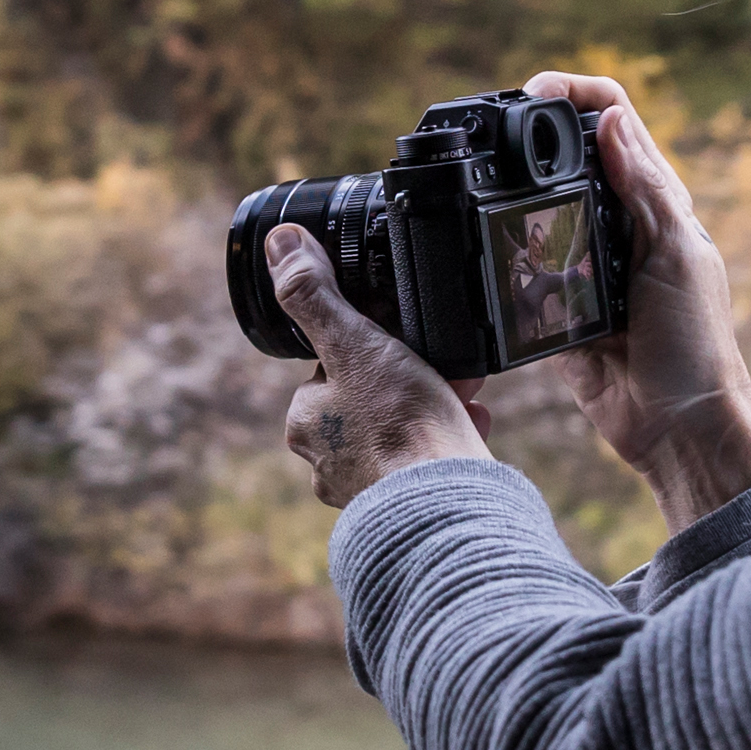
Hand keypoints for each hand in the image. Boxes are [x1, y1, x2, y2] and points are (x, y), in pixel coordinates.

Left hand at [262, 224, 495, 508]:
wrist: (445, 500)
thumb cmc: (397, 424)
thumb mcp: (355, 342)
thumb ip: (316, 295)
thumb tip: (281, 244)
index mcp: (306, 423)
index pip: (333, 368)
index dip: (372, 349)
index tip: (402, 343)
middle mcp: (326, 461)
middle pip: (370, 398)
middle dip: (408, 381)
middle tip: (440, 370)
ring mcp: (366, 487)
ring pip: (400, 431)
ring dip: (431, 408)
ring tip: (460, 396)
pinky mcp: (404, 505)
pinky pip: (424, 461)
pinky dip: (448, 440)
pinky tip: (469, 427)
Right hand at [524, 68, 750, 526]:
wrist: (678, 428)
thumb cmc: (697, 343)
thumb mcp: (677, 256)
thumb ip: (644, 190)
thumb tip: (610, 119)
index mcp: (656, 202)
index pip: (613, 119)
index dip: (573, 93)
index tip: (530, 93)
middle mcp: (619, 225)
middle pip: (565, 157)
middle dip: (529, 138)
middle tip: (489, 137)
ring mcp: (585, 265)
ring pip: (536, 210)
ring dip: (512, 200)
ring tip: (483, 192)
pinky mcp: (558, 307)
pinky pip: (520, 274)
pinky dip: (503, 264)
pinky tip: (486, 259)